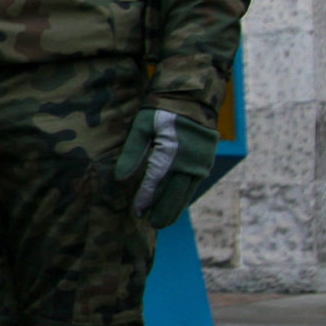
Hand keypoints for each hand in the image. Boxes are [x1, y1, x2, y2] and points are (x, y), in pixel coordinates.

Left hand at [116, 107, 217, 228]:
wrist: (193, 99)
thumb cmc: (161, 111)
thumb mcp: (142, 127)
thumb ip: (132, 153)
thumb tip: (119, 179)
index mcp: (170, 153)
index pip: (154, 183)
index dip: (145, 199)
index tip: (136, 213)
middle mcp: (189, 162)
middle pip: (174, 194)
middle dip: (162, 211)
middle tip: (151, 225)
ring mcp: (200, 164)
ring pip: (186, 193)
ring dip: (174, 209)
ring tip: (162, 222)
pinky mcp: (205, 162)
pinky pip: (193, 185)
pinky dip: (184, 197)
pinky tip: (175, 206)